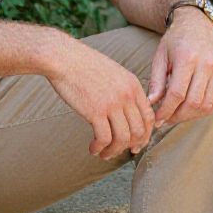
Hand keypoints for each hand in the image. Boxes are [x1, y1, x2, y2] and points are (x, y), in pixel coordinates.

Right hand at [46, 39, 154, 159]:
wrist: (64, 58)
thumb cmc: (83, 64)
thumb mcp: (113, 72)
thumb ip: (123, 89)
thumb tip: (124, 112)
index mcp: (133, 84)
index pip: (148, 116)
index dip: (145, 134)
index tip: (137, 143)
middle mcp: (127, 95)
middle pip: (138, 130)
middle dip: (132, 146)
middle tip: (122, 152)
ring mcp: (112, 104)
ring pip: (122, 138)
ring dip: (114, 151)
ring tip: (104, 154)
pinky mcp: (95, 111)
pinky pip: (104, 138)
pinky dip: (99, 148)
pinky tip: (93, 149)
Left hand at [147, 8, 212, 127]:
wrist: (199, 22)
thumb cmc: (175, 40)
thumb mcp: (161, 56)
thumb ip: (156, 80)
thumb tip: (151, 103)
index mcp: (187, 59)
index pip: (177, 94)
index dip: (165, 111)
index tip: (156, 119)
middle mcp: (207, 65)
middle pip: (193, 103)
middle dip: (177, 116)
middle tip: (165, 120)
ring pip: (206, 105)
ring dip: (190, 116)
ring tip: (177, 115)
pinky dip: (205, 110)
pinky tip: (193, 110)